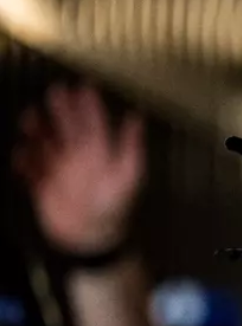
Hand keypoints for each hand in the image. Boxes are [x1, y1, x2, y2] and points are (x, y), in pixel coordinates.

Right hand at [12, 83, 144, 254]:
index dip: (90, 106)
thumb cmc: (115, 207)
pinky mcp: (44, 187)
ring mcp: (61, 172)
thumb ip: (132, 147)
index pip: (94, 125)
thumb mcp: (129, 176)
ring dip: (37, 132)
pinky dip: (24, 162)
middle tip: (55, 91)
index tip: (84, 87)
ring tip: (29, 120)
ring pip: (45, 145)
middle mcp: (79, 160)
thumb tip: (137, 118)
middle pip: (67, 129)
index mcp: (100, 155)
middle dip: (61, 110)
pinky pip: (31, 171)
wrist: (93, 238)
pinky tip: (20, 154)